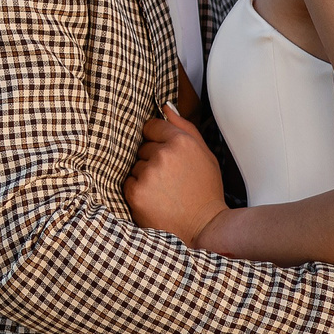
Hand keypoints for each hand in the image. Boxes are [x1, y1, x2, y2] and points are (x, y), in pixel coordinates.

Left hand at [124, 105, 228, 247]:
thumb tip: (165, 107)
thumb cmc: (205, 191)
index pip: (152, 126)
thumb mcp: (204, 154)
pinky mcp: (135, 192)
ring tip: (165, 190)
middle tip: (171, 178)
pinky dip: (138, 190)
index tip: (166, 154)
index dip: (158, 140)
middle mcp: (163, 154)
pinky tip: (155, 199)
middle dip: (153, 160)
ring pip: (136, 165)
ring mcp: (148, 173)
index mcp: (181, 141)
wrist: (203, 226)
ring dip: (145, 176)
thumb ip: (184, 127)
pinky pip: (128, 182)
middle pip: (143, 147)